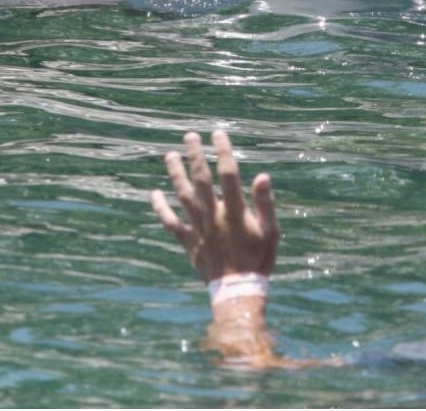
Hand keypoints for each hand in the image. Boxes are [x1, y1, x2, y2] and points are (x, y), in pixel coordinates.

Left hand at [150, 130, 278, 283]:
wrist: (237, 291)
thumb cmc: (258, 260)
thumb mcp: (270, 232)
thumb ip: (265, 204)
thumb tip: (263, 176)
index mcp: (235, 211)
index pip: (228, 174)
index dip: (223, 152)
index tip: (218, 134)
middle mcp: (213, 216)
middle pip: (201, 180)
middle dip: (196, 156)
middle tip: (190, 136)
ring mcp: (198, 229)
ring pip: (183, 196)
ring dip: (176, 174)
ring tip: (169, 155)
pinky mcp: (188, 242)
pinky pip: (171, 222)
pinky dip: (161, 208)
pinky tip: (154, 193)